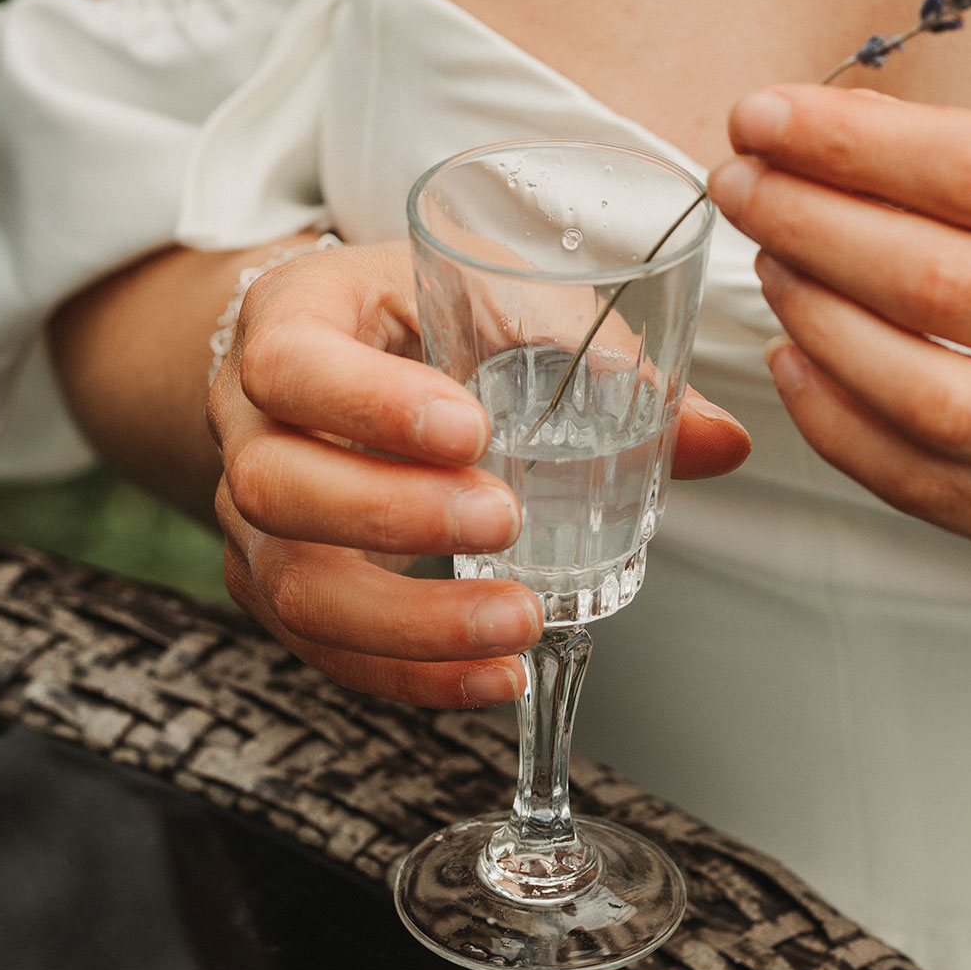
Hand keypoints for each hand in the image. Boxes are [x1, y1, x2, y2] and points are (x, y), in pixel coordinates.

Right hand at [208, 240, 748, 705]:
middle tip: (505, 519)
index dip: (369, 405)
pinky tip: (493, 676)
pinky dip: (411, 674)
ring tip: (515, 622)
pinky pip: (325, 649)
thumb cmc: (419, 312)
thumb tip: (721, 442)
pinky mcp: (283, 586)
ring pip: (295, 589)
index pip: (291, 362)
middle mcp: (249, 422)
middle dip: (393, 516)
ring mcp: (255, 517)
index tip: (471, 428)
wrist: (341, 348)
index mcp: (289, 321)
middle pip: (274, 486)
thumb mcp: (497, 293)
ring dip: (410, 621)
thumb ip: (601, 358)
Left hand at [708, 87, 970, 558]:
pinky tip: (790, 356)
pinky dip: (830, 415)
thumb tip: (813, 126)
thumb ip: (958, 152)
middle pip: (939, 282)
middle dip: (809, 224)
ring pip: (922, 392)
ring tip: (769, 262)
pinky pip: (911, 476)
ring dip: (816, 319)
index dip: (852, 146)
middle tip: (740, 185)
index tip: (761, 117)